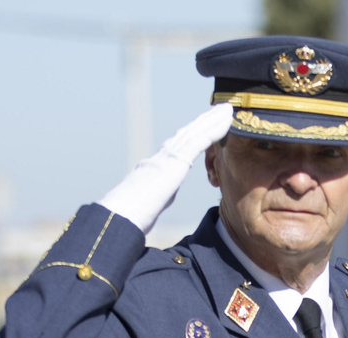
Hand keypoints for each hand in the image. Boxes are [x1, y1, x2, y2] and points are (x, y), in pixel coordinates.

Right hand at [97, 103, 233, 233]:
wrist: (120, 214)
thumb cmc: (130, 216)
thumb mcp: (146, 204)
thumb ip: (154, 197)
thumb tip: (153, 202)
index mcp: (156, 167)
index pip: (178, 147)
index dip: (192, 134)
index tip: (204, 126)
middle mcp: (161, 157)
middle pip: (187, 134)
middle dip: (204, 121)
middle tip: (221, 110)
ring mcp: (167, 156)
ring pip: (195, 132)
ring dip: (213, 120)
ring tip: (227, 110)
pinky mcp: (175, 161)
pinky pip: (199, 141)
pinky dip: (214, 130)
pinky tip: (227, 122)